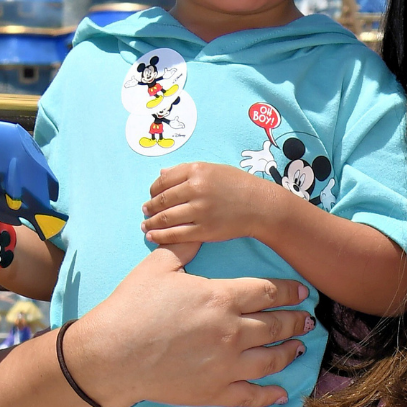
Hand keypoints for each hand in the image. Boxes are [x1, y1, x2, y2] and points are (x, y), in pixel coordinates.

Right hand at [61, 248, 312, 406]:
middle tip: (308, 320)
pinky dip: (270, 395)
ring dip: (290, 352)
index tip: (302, 292)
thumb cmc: (132, 307)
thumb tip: (199, 233)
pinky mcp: (215, 391)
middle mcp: (232, 331)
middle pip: (276, 324)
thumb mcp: (158, 267)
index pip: (268, 292)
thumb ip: (185, 248)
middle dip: (296, 321)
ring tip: (299, 349)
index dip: (289, 291)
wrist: (112, 355)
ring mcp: (227, 364)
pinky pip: (251, 395)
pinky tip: (281, 394)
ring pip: (272, 359)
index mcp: (221, 298)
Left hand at [142, 162, 286, 251]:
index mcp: (197, 171)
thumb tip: (161, 173)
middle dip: (149, 207)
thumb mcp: (214, 170)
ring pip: (165, 218)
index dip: (153, 190)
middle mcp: (196, 189)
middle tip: (145, 211)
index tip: (151, 195)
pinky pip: (175, 234)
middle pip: (162, 200)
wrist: (261, 206)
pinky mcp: (204, 230)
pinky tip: (152, 237)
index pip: (164, 180)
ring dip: (151, 223)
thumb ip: (187, 171)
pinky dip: (160, 236)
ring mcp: (199, 210)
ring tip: (145, 225)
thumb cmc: (239, 185)